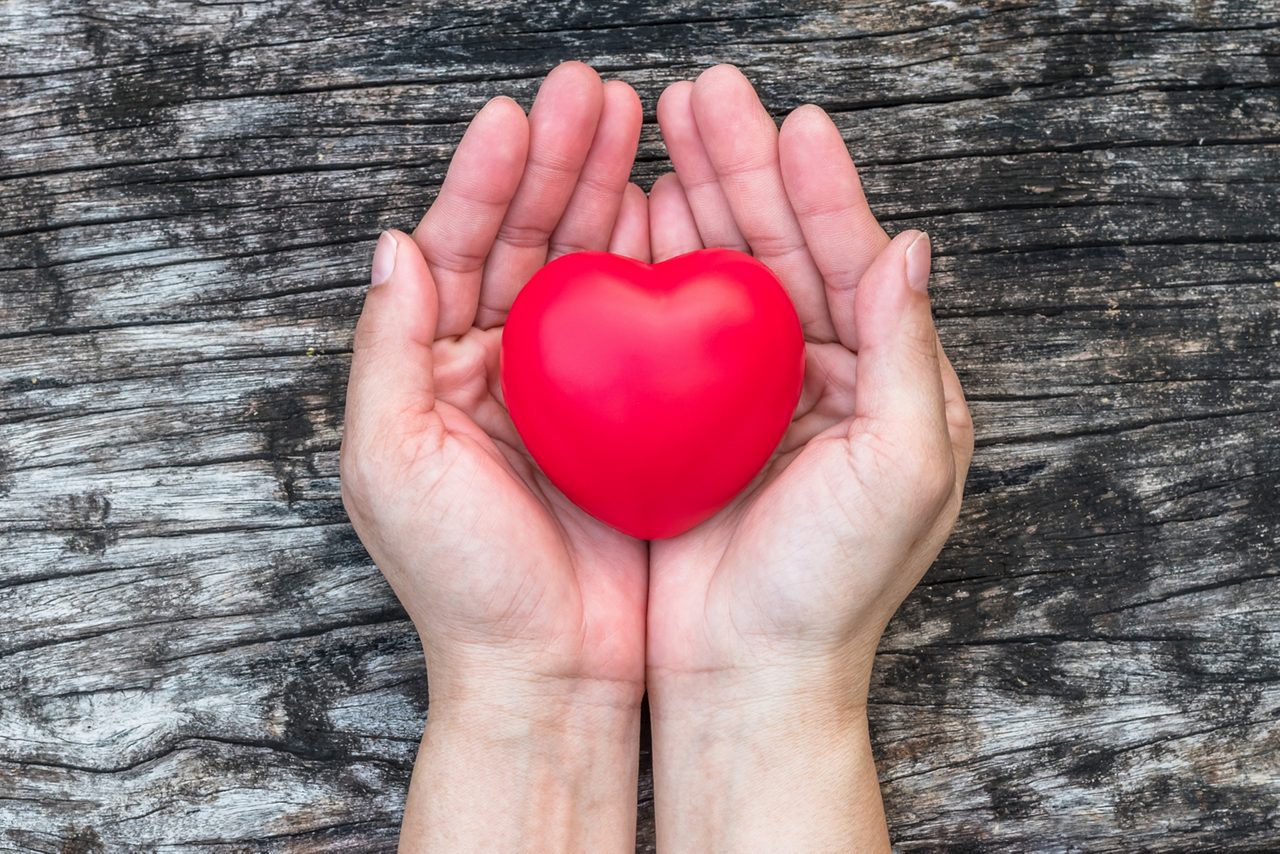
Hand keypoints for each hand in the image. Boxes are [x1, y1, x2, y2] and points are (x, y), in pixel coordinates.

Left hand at [340, 62, 650, 850]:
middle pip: (524, 240)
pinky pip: (641, 324)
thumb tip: (392, 243)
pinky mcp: (628, 417)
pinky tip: (671, 212)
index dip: (484, 180)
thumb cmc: (464, 583)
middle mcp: (497, 368)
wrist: (552, 671)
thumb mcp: (392, 465)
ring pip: (585, 268)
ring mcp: (568, 389)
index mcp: (432, 370)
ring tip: (636, 124)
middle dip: (556, 163)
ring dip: (605, 193)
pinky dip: (653, 265)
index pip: (454, 250)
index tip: (518, 116)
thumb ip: (387, 352)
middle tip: (594, 93)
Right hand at [644, 65, 974, 850]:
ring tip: (666, 130)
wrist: (747, 676)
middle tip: (706, 95)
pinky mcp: (686, 421)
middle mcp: (821, 378)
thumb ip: (910, 354)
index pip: (855, 262)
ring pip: (723, 275)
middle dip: (747, 168)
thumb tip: (912, 245)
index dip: (823, 189)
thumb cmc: (833, 589)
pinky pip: (669, 326)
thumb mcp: (901, 470)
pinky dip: (653, 268)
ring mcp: (748, 396)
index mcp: (885, 382)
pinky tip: (633, 217)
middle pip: (782, 249)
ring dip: (698, 199)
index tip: (792, 121)